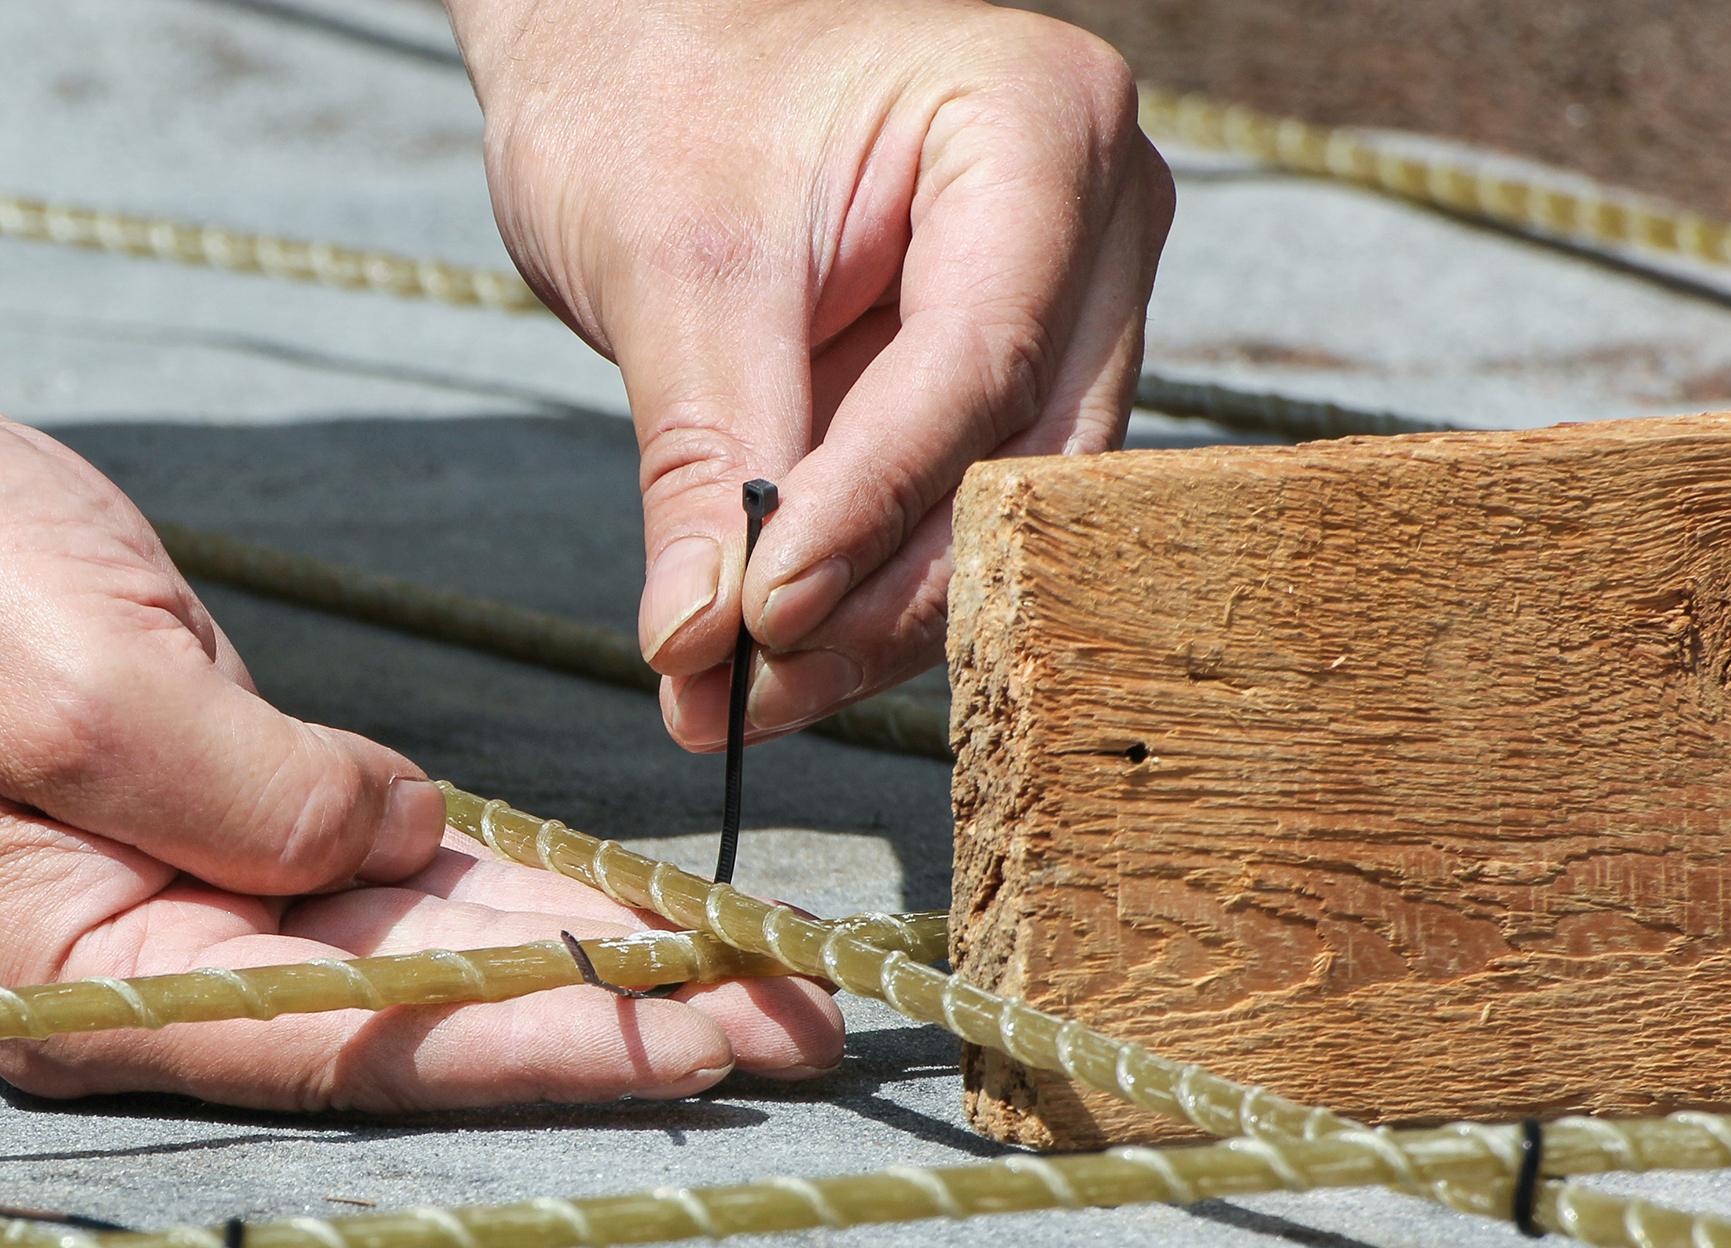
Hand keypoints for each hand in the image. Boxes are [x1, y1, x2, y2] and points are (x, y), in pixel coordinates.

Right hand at [0, 164, 840, 1110]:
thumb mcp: (84, 687)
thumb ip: (259, 795)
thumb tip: (405, 846)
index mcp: (79, 987)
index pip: (342, 1042)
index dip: (526, 1044)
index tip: (687, 1045)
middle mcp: (145, 980)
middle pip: (406, 1025)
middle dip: (600, 1025)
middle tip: (784, 1034)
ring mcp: (186, 909)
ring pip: (420, 957)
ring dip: (584, 966)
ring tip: (750, 983)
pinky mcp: (226, 827)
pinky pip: (391, 877)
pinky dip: (508, 889)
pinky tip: (633, 913)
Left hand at [453, 0, 1172, 744]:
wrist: (636, 61)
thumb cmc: (655, 101)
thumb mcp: (666, 269)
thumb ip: (703, 460)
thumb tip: (700, 645)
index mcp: (1039, 126)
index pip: (980, 356)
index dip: (874, 505)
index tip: (765, 615)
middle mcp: (1094, 219)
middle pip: (1014, 460)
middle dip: (872, 596)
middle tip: (738, 696)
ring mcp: (1067, 307)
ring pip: (997, 520)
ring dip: (863, 629)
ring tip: (726, 701)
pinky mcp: (1006, 388)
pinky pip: (956, 523)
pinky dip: (857, 603)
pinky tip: (759, 669)